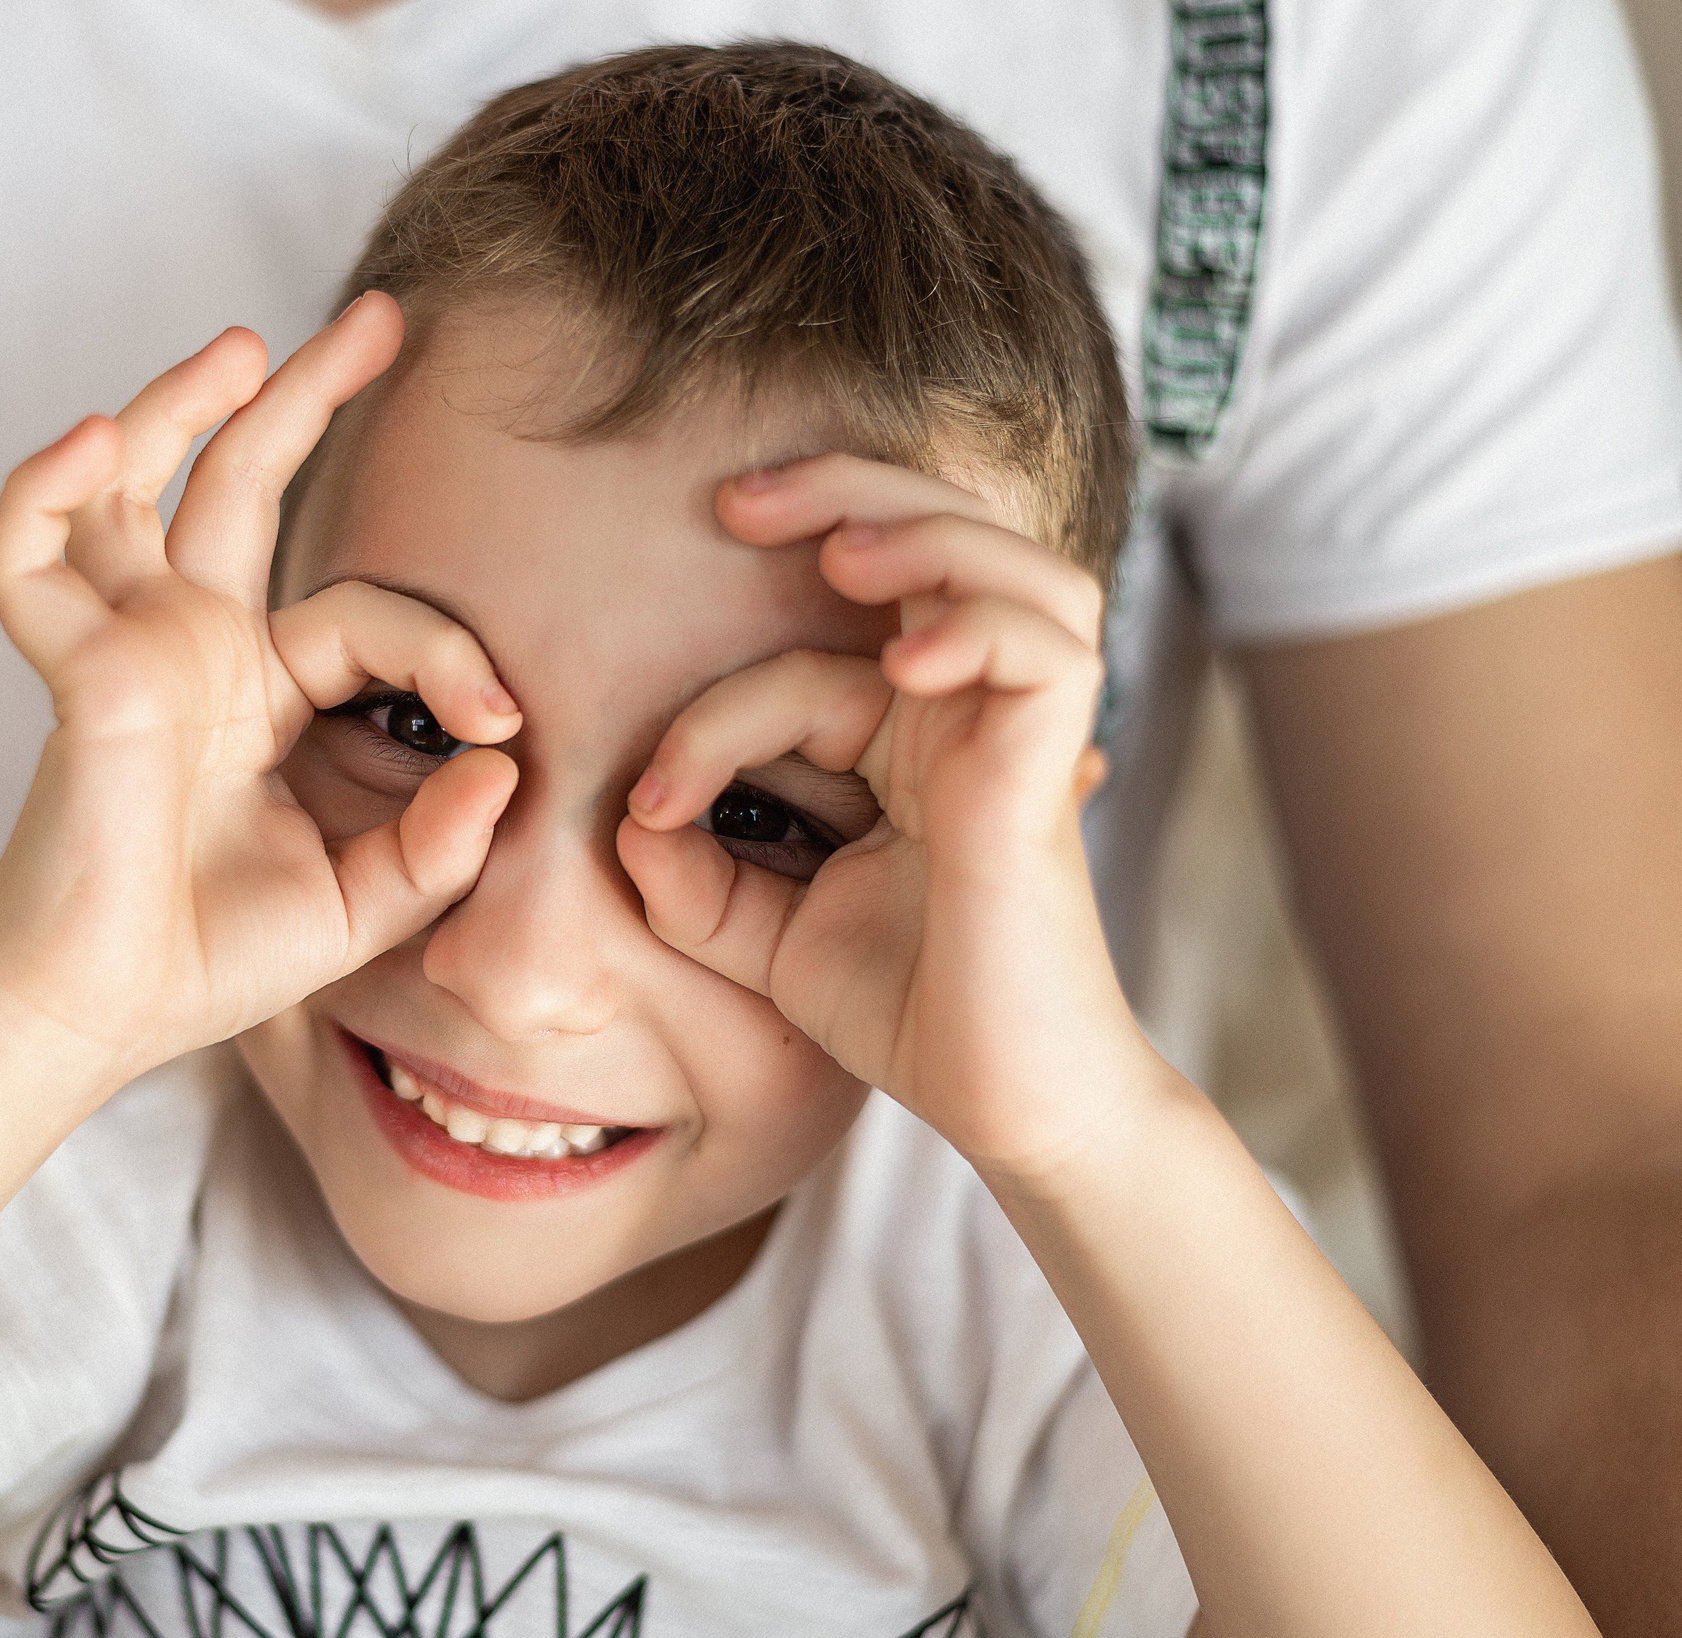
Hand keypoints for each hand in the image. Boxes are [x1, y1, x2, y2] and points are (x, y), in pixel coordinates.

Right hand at [0, 293, 520, 1081]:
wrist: (107, 1014)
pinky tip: (96, 441)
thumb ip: (437, 844)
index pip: (363, 617)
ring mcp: (128, 650)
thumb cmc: (214, 956)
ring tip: (245, 345)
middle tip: (382, 318)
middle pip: (242, 485)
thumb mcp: (363, 904)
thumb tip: (505, 764)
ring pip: (135, 492)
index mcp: (261, 694)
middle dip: (305, 398)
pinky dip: (44, 496)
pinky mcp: (74, 673)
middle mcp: (194, 651)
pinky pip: (28, 561)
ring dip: (178, 407)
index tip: (502, 717)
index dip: (444, 650)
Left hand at [616, 454, 1152, 1182]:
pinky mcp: (1051, 774)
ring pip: (1014, 571)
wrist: (1001, 1103)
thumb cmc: (908, 1012)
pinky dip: (984, 626)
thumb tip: (629, 824)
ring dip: (928, 532)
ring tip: (845, 548)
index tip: (647, 804)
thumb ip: (694, 881)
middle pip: (937, 542)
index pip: (808, 661)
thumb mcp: (766, 937)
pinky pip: (1048, 653)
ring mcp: (1017, 738)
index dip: (712, 714)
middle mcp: (968, 717)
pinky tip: (910, 659)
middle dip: (842, 490)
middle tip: (737, 498)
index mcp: (905, 738)